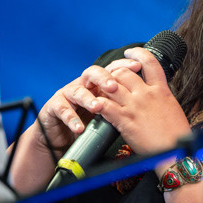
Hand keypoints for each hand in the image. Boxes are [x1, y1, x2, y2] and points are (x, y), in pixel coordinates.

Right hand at [29, 57, 143, 155]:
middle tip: (114, 87)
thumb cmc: (90, 123)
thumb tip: (148, 105)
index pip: (112, 69)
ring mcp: (68, 94)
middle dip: (104, 78)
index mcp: (99, 84)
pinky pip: (62, 109)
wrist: (63, 138)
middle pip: (93, 73)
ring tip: (97, 107)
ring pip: (77, 91)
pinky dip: (71, 118)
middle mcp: (84, 85)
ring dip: (88, 99)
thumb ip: (122, 105)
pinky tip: (79, 127)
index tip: (137, 66)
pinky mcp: (54, 107)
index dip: (124, 65)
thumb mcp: (109, 113)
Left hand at [85, 47, 191, 154]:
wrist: (175, 153)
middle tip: (109, 78)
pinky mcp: (125, 120)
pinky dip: (98, 104)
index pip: (150, 62)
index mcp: (161, 90)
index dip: (138, 53)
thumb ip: (161, 97)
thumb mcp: (173, 108)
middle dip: (114, 74)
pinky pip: (105, 106)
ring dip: (103, 88)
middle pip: (124, 72)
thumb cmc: (176, 135)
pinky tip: (95, 106)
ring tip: (100, 91)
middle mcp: (147, 94)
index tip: (130, 53)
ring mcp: (135, 106)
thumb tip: (156, 93)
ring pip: (112, 86)